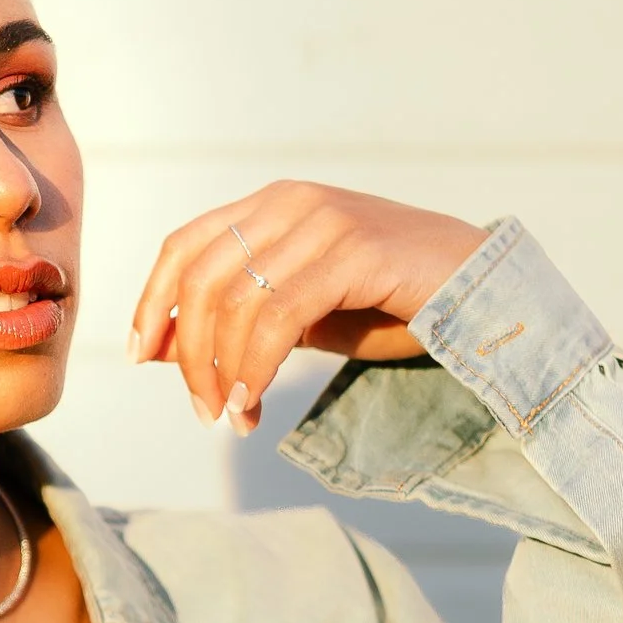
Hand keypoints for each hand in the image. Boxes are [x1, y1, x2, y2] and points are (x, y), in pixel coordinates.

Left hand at [129, 180, 487, 431]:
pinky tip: (253, 404)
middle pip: (201, 279)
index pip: (185, 246)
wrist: (483, 292)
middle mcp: (291, 203)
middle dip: (190, 355)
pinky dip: (255, 368)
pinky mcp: (355, 250)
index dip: (152, 301)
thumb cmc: (389, 305)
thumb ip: (236, 323)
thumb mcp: (298, 316)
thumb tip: (159, 348)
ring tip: (234, 419)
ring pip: (235, 301)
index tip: (139, 357)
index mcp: (271, 206)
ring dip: (223, 372)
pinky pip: (279, 316)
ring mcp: (324, 221)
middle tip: (202, 412)